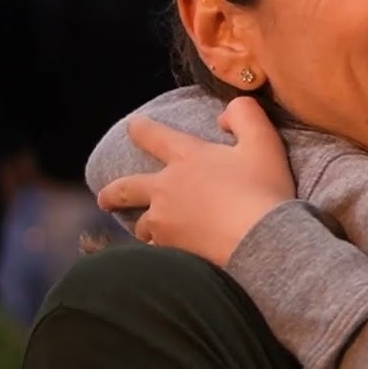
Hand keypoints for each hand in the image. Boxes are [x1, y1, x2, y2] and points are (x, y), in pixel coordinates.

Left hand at [97, 97, 295, 266]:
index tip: (132, 126)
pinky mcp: (170, 250)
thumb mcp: (263, 141)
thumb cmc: (263, 188)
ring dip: (144, 225)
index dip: (141, 129)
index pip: (154, 136)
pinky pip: (157, 250)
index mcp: (186, 158)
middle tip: (104, 198)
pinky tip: (169, 254)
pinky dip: (161, 250)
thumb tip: (223, 116)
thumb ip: (244, 114)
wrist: (261, 240)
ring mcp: (164, 222)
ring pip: (142, 224)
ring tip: (148, 231)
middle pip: (126, 188)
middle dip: (112, 192)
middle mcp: (166, 189)